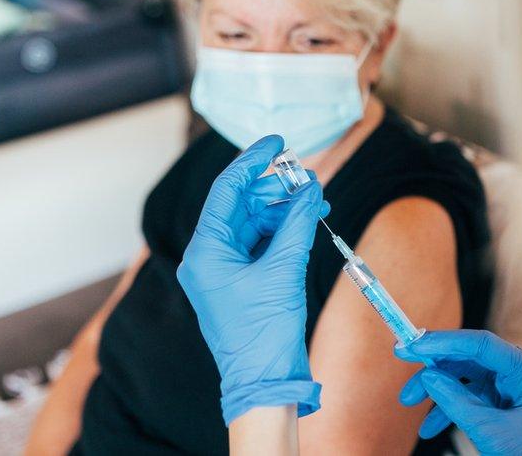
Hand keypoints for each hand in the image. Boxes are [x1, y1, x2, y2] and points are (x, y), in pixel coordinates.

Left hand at [177, 135, 328, 424]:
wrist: (265, 381)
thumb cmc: (264, 333)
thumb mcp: (283, 270)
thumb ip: (296, 223)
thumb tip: (308, 187)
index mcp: (205, 251)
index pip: (227, 190)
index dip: (252, 161)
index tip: (277, 141)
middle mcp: (209, 256)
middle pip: (241, 204)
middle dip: (275, 187)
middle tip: (307, 177)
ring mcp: (225, 269)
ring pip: (255, 222)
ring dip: (285, 208)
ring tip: (316, 200)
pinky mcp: (243, 280)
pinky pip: (262, 243)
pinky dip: (285, 229)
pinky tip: (308, 221)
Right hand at [395, 330, 521, 455]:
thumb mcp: (490, 432)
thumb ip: (457, 402)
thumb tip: (428, 376)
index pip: (484, 345)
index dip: (447, 341)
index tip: (415, 344)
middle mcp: (520, 373)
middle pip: (471, 355)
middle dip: (435, 363)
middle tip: (402, 356)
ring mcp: (509, 386)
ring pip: (464, 374)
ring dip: (435, 387)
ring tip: (407, 400)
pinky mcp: (499, 400)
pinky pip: (467, 394)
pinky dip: (446, 407)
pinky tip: (428, 427)